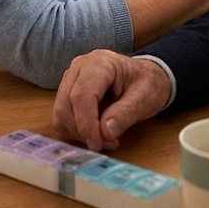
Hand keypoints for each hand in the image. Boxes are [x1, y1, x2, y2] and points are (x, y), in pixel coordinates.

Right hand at [52, 50, 170, 151]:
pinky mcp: (67, 94)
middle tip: (108, 143)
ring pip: (61, 113)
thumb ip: (125, 114)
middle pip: (66, 105)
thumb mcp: (145, 98)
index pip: (82, 95)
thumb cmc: (147, 83)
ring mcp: (70, 80)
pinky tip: (95, 132)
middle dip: (84, 131)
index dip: (86, 124)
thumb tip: (105, 133)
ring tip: (106, 138)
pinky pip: (61, 118)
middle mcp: (79, 68)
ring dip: (79, 133)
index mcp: (99, 63)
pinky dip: (75, 131)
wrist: (146, 77)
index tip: (97, 144)